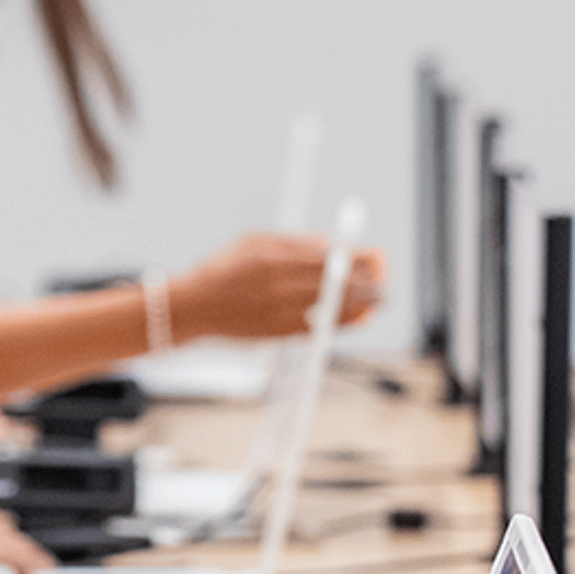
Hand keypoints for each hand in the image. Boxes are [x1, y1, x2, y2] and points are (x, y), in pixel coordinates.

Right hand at [174, 232, 387, 338]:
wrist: (192, 308)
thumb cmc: (220, 270)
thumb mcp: (253, 241)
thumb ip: (294, 241)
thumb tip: (328, 242)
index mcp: (280, 257)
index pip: (336, 258)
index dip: (363, 258)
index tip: (376, 256)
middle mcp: (285, 285)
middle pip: (342, 284)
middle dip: (370, 281)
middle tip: (382, 278)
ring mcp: (284, 311)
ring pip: (337, 309)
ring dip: (363, 304)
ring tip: (376, 300)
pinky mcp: (280, 332)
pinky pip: (322, 328)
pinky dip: (342, 322)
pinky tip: (356, 317)